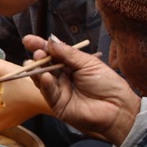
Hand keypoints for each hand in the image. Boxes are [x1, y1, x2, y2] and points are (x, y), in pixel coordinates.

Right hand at [22, 35, 140, 145]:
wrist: (117, 107)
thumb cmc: (107, 84)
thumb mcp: (88, 63)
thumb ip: (68, 53)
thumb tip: (50, 39)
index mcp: (70, 64)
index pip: (52, 53)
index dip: (40, 46)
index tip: (28, 40)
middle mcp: (62, 77)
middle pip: (44, 64)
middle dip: (38, 57)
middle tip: (38, 53)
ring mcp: (59, 91)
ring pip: (41, 78)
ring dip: (38, 69)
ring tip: (38, 60)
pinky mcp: (57, 105)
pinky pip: (48, 93)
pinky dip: (45, 84)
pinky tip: (45, 76)